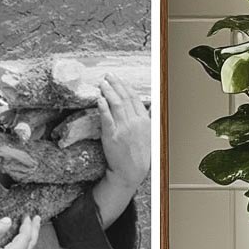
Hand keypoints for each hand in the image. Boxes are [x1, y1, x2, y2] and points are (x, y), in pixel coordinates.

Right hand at [0, 215, 40, 248]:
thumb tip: (8, 220)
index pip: (25, 237)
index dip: (27, 224)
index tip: (26, 214)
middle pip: (30, 244)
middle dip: (34, 230)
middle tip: (37, 218)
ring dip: (30, 238)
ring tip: (31, 228)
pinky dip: (24, 246)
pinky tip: (20, 242)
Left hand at [98, 72, 150, 189]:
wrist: (130, 172)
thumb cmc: (139, 156)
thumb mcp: (149, 135)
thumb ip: (148, 119)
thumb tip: (150, 107)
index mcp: (144, 121)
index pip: (134, 99)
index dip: (125, 87)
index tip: (119, 79)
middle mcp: (135, 123)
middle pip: (124, 98)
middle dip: (116, 84)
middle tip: (108, 76)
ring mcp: (123, 129)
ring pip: (116, 104)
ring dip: (108, 91)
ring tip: (102, 83)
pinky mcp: (111, 136)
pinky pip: (107, 118)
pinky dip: (103, 106)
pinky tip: (99, 98)